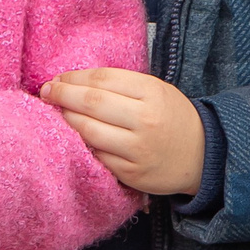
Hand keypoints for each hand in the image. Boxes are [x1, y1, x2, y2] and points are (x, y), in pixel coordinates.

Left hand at [39, 67, 202, 195]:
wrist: (204, 155)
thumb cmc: (172, 117)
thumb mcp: (156, 91)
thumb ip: (121, 85)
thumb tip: (74, 80)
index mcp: (152, 93)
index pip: (102, 79)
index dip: (74, 77)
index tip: (58, 78)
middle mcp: (145, 120)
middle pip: (91, 103)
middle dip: (62, 95)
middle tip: (46, 92)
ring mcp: (137, 149)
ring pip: (88, 131)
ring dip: (66, 120)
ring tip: (56, 112)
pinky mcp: (131, 173)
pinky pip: (96, 155)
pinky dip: (80, 144)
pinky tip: (72, 136)